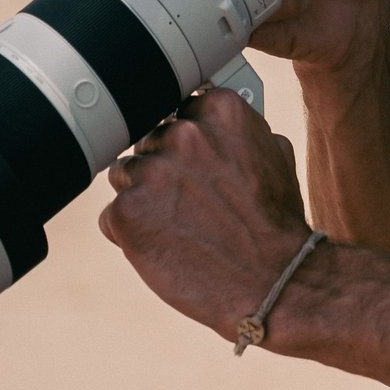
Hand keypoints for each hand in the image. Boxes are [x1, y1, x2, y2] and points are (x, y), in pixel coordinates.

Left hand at [99, 83, 317, 342]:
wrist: (274, 280)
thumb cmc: (277, 224)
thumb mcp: (275, 156)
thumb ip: (238, 133)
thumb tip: (215, 126)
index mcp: (220, 109)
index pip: (180, 112)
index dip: (187, 145)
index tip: (196, 165)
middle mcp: (183, 132)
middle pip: (149, 142)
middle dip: (163, 172)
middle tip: (190, 205)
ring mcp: (152, 171)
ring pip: (125, 176)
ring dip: (143, 199)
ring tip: (178, 228)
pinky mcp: (127, 211)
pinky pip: (112, 217)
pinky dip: (132, 234)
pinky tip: (165, 248)